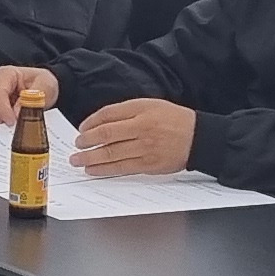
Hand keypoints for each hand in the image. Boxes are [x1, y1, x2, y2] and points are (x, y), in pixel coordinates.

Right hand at [0, 66, 58, 127]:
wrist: (43, 94)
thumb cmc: (43, 86)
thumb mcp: (47, 86)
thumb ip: (34, 97)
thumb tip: (17, 113)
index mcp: (6, 74)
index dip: (3, 108)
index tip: (12, 121)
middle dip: (0, 120)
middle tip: (15, 129)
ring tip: (12, 131)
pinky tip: (6, 132)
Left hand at [72, 99, 195, 176]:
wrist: (198, 138)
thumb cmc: (173, 120)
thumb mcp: (151, 105)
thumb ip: (126, 112)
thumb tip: (100, 122)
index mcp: (141, 111)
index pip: (108, 115)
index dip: (91, 122)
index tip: (82, 129)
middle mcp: (142, 128)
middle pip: (106, 135)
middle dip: (86, 142)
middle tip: (76, 146)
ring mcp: (145, 148)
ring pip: (111, 154)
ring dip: (91, 158)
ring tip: (78, 160)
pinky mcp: (148, 165)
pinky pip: (122, 168)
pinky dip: (105, 170)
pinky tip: (94, 170)